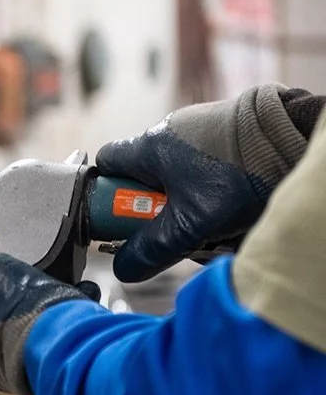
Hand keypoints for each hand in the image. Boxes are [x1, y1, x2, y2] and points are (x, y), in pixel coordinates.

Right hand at [96, 85, 314, 282]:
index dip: (108, 194)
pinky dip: (211, 186)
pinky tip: (233, 202)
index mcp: (148, 147)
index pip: (106, 165)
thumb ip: (153, 249)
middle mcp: (168, 131)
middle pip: (144, 175)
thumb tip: (123, 268)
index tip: (122, 218)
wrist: (289, 139)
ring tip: (213, 221)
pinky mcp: (225, 129)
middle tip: (174, 229)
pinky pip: (204, 163)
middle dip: (155, 207)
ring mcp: (198, 126)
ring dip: (186, 200)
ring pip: (176, 172)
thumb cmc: (236, 178)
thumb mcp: (189, 225)